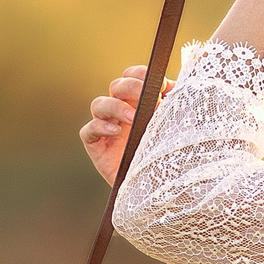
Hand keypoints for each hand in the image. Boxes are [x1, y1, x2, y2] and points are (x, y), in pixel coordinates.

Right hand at [79, 65, 172, 185]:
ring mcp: (106, 127)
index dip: (141, 74)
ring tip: (133, 118)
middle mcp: (120, 111)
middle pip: (116, 86)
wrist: (158, 188)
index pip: (132, 76)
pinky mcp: (95, 146)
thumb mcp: (174, 127)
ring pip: (98, 104)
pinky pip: (88, 130)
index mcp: (138, 101)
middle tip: (147, 96)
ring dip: (115, 107)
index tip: (160, 84)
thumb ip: (174, 105)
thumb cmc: (166, 155)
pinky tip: (115, 132)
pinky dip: (99, 127)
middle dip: (131, 87)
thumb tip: (175, 86)